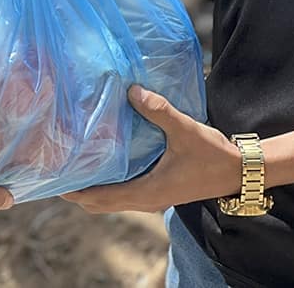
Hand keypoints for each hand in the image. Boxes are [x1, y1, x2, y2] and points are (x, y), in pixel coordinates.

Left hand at [61, 86, 240, 214]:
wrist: (238, 172)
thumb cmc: (212, 154)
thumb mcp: (185, 129)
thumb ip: (159, 110)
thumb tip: (131, 90)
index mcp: (147, 192)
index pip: (101, 198)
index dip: (76, 191)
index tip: (55, 179)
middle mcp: (145, 199)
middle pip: (100, 203)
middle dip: (78, 191)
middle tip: (59, 168)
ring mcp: (152, 198)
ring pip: (112, 200)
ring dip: (93, 188)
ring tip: (77, 163)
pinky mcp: (159, 191)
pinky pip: (125, 192)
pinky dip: (109, 184)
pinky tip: (106, 161)